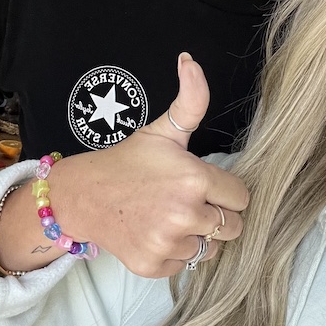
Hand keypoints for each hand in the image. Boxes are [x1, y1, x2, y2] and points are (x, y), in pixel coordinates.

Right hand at [51, 53, 248, 276]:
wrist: (84, 195)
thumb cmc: (130, 161)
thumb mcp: (163, 130)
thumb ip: (191, 99)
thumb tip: (191, 60)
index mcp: (194, 178)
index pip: (241, 197)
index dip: (226, 190)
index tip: (206, 183)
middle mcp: (184, 213)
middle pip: (234, 227)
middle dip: (219, 214)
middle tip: (191, 200)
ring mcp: (167, 242)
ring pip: (212, 248)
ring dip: (200, 235)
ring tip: (174, 216)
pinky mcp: (154, 265)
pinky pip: (186, 265)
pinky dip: (177, 252)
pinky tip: (159, 232)